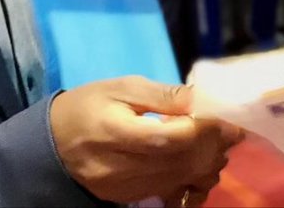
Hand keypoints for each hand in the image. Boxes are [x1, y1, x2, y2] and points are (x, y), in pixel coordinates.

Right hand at [50, 76, 241, 203]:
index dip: (206, 130)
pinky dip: (190, 178)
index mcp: (118, 132)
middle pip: (179, 162)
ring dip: (205, 164)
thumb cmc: (88, 107)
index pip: (172, 137)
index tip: (229, 120)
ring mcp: (126, 187)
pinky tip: (199, 162)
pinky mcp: (129, 197)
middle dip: (211, 147)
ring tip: (218, 144)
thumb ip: (163, 95)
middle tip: (230, 132)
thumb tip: (201, 98)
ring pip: (178, 180)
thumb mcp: (121, 88)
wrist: (53, 145)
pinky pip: (169, 192)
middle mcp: (122, 167)